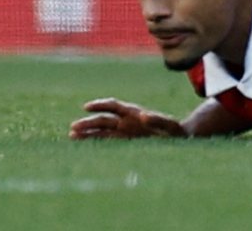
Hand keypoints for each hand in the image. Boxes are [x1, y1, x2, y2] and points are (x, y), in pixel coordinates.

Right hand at [69, 98, 187, 139]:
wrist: (180, 139)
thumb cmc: (175, 131)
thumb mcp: (169, 125)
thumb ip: (158, 120)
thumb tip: (142, 115)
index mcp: (134, 113)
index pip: (113, 106)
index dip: (100, 105)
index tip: (86, 107)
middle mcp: (126, 120)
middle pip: (103, 120)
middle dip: (88, 123)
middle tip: (73, 128)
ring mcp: (124, 131)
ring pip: (101, 130)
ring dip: (87, 133)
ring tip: (72, 136)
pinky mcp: (125, 142)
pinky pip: (107, 140)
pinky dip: (96, 141)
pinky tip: (83, 146)